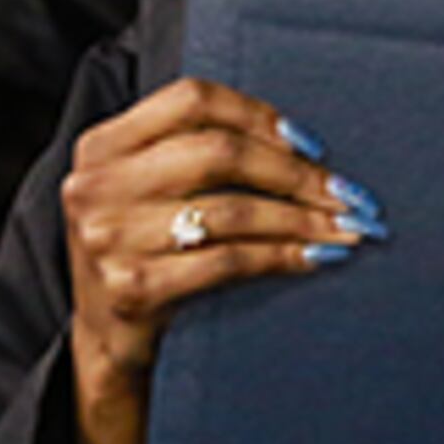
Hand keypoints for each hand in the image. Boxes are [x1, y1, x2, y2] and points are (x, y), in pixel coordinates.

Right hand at [60, 80, 374, 443]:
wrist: (108, 344)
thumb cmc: (147, 254)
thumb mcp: (149, 192)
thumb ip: (193, 154)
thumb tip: (306, 145)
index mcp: (101, 146)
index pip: (191, 99)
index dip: (258, 115)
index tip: (311, 143)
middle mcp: (95, 185)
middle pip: (218, 153)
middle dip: (295, 174)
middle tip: (348, 193)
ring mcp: (108, 238)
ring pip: (232, 210)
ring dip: (302, 220)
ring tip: (347, 228)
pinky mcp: (131, 290)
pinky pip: (229, 261)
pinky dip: (282, 257)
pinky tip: (316, 259)